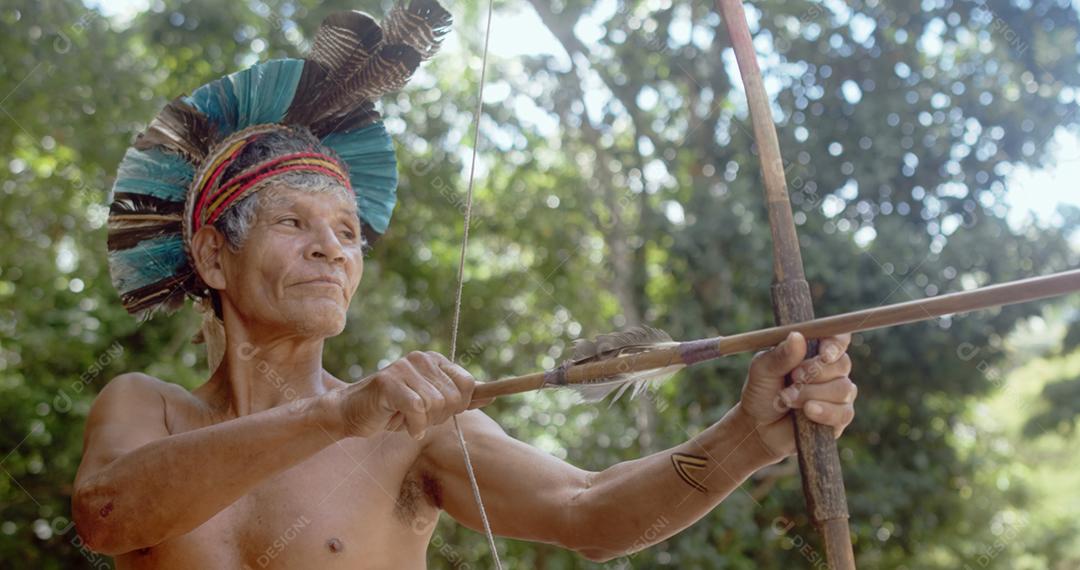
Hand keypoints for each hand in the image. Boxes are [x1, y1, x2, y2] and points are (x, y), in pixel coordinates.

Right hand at [330, 351, 493, 439]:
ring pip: (436, 406)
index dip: (460, 406)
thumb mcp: (432, 404)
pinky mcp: (388, 382)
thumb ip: (460, 399)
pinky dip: (413, 426)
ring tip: (405, 418)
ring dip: (423, 422)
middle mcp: (422, 359)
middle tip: (419, 417)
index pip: (468, 384)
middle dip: (439, 417)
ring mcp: (404, 368)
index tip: (440, 413)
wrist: (354, 413)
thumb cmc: (395, 410)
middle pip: (454, 397)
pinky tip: (402, 426)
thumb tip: (491, 396)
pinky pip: (417, 410)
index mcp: (435, 360)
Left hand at [738, 332, 856, 459]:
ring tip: (787, 399)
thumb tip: (797, 336)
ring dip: (812, 394)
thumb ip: (780, 355)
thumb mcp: (762, 370)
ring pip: (842, 389)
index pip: (838, 339)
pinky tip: (807, 412)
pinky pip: (843, 412)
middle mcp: (830, 370)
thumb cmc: (761, 392)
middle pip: (842, 364)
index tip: (823, 354)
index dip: (836, 344)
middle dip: (815, 372)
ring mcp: (837, 394)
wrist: (758, 426)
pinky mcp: (839, 417)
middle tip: (793, 377)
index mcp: (814, 351)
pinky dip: (823, 411)